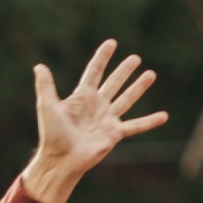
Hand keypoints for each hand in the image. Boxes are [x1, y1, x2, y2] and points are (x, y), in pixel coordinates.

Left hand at [20, 40, 166, 202]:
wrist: (61, 160)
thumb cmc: (52, 135)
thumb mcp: (47, 107)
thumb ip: (45, 86)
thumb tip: (38, 66)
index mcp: (82, 97)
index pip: (94, 72)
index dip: (102, 57)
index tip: (111, 43)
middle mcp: (96, 106)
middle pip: (113, 83)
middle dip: (124, 71)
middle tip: (135, 58)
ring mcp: (107, 119)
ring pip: (126, 99)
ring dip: (138, 87)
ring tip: (151, 74)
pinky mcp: (114, 134)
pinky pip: (136, 126)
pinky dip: (150, 122)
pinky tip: (164, 116)